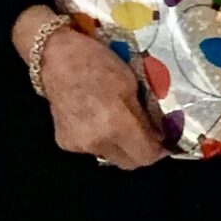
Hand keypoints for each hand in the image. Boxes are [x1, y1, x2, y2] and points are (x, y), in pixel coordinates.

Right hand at [14, 11, 165, 169]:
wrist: (54, 57)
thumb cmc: (97, 62)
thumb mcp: (131, 84)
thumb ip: (144, 114)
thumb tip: (157, 134)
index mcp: (115, 125)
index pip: (146, 156)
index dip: (159, 151)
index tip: (165, 142)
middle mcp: (96, 142)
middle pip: (129, 163)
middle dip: (142, 152)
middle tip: (148, 136)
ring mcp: (78, 145)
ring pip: (110, 156)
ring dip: (121, 146)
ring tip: (120, 124)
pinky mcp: (65, 143)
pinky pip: (92, 149)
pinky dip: (100, 140)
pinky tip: (97, 120)